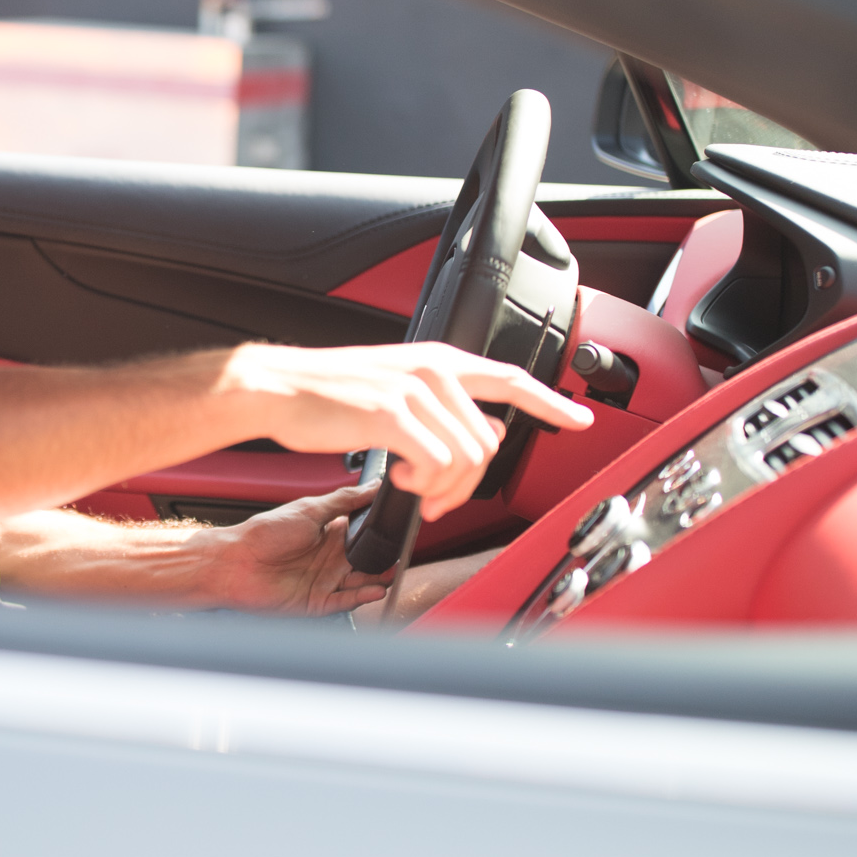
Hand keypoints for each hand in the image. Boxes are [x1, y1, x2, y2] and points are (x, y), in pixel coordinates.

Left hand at [192, 480, 394, 614]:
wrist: (234, 562)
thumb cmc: (263, 534)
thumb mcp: (308, 509)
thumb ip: (343, 501)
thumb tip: (372, 486)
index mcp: (329, 534)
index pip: (363, 534)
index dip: (380, 533)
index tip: (399, 529)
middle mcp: (329, 558)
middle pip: (367, 561)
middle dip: (384, 559)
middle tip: (401, 554)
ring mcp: (324, 581)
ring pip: (361, 583)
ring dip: (378, 579)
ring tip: (392, 573)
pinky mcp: (317, 602)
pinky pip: (346, 601)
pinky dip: (362, 597)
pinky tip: (374, 590)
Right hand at [227, 341, 594, 518]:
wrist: (277, 387)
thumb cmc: (327, 394)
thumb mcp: (393, 387)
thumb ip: (437, 405)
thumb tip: (473, 439)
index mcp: (437, 360)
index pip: (510, 379)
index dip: (550, 401)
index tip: (580, 419)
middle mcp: (434, 370)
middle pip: (489, 442)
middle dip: (468, 481)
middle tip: (436, 495)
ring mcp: (415, 391)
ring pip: (467, 459)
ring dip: (443, 486)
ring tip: (412, 484)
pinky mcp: (394, 415)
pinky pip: (436, 465)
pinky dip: (421, 484)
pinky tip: (399, 478)